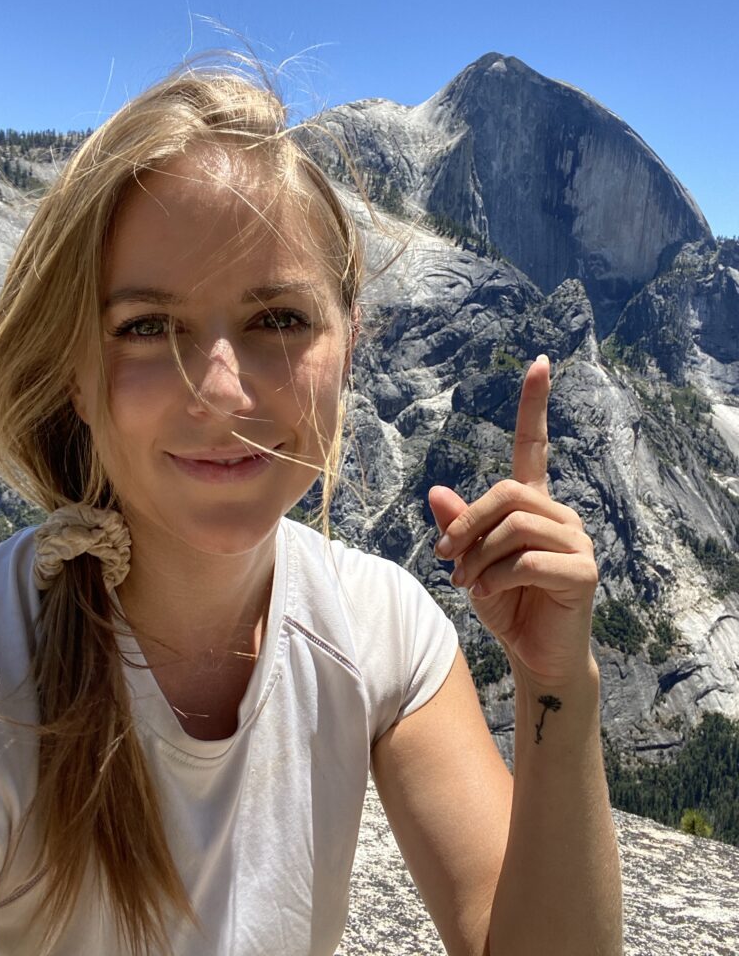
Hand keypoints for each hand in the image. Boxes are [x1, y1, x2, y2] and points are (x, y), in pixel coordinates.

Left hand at [428, 356, 597, 689]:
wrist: (535, 656)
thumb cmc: (505, 605)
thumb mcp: (471, 563)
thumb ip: (459, 527)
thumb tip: (436, 490)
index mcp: (534, 507)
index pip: (535, 446)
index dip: (535, 406)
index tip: (540, 362)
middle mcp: (560, 516)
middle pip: (507, 492)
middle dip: (467, 523)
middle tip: (446, 558)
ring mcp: (577, 542)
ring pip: (514, 525)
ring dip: (477, 556)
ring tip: (464, 582)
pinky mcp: (582, 571)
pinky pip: (525, 560)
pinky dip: (495, 578)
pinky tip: (488, 595)